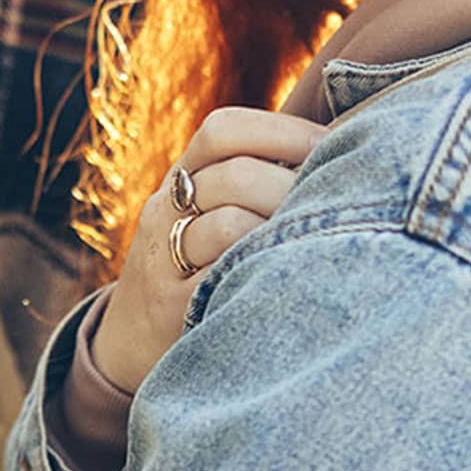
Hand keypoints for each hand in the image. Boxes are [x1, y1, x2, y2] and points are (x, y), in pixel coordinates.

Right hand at [89, 106, 326, 394]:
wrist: (128, 339)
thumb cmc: (196, 266)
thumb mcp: (206, 213)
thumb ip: (256, 179)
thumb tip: (342, 145)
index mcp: (181, 179)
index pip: (223, 130)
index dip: (282, 131)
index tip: (331, 144)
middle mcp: (165, 210)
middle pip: (234, 176)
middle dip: (294, 185)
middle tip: (338, 202)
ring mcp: (164, 259)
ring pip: (229, 225)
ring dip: (282, 230)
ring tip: (319, 241)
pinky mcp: (172, 307)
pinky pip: (221, 280)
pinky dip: (261, 272)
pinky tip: (291, 276)